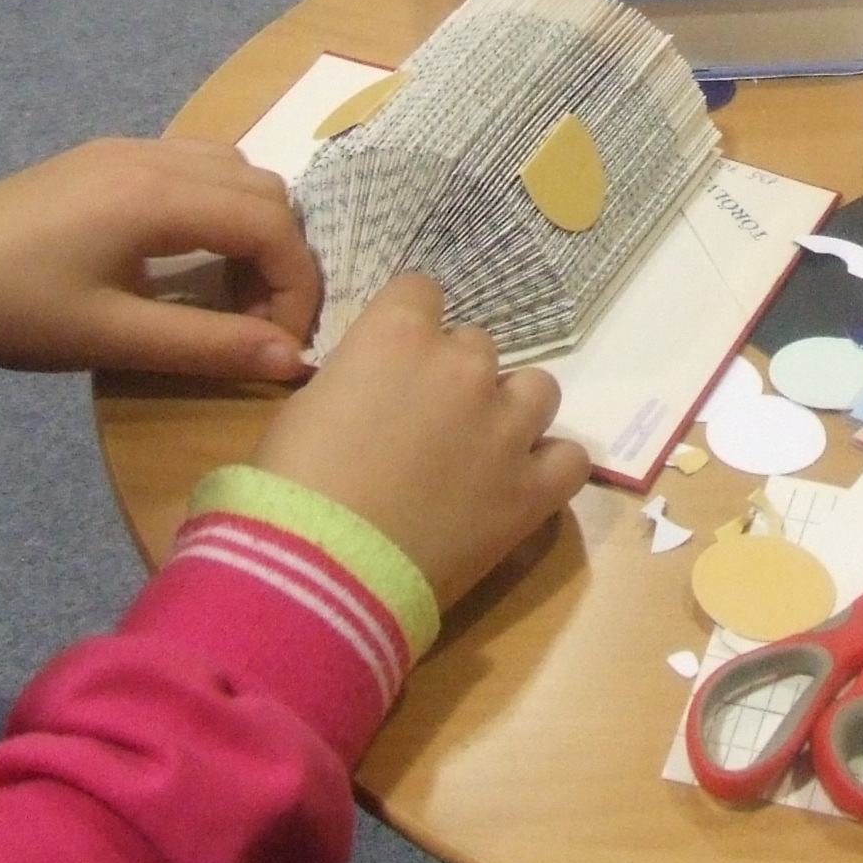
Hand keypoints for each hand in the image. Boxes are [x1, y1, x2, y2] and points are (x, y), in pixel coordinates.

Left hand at [0, 138, 321, 382]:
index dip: (296, 286)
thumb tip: (293, 358)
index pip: (271, 225)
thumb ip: (208, 344)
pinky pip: (196, 166)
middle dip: (281, 257)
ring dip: (253, 228)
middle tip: (258, 323)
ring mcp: (130, 148)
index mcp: (158, 196)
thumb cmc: (13, 312)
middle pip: (265, 189)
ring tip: (228, 295)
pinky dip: (219, 209)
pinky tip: (189, 261)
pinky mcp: (108, 157)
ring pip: (234, 170)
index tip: (282, 343)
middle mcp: (155, 156)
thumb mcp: (112, 339)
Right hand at [254, 275, 591, 604]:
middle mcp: (463, 367)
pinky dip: (550, 466)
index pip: (422, 290)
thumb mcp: (307, 407)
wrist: (322, 572)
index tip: (395, 360)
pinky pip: (571, 457)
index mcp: (398, 335)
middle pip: (477, 345)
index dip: (408, 325)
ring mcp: (505, 426)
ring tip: (481, 448)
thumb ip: (358, 380)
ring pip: (536, 388)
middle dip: (454, 377)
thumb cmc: (291, 488)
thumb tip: (376, 391)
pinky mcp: (532, 488)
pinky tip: (521, 484)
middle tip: (425, 424)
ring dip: (510, 410)